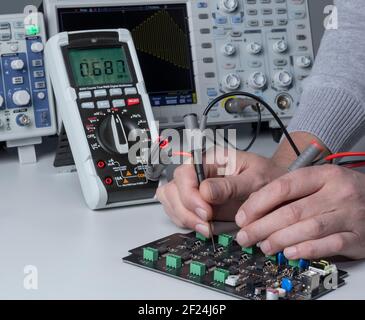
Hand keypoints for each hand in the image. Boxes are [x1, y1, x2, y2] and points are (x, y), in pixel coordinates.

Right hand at [156, 148, 286, 236]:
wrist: (276, 188)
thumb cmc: (268, 176)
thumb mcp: (256, 178)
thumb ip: (231, 185)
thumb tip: (205, 191)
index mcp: (211, 159)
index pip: (185, 172)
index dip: (190, 194)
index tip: (206, 211)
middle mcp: (199, 172)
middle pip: (173, 188)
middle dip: (186, 210)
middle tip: (206, 223)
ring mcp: (196, 188)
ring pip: (171, 200)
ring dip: (184, 218)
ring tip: (206, 228)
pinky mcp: (197, 203)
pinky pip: (178, 211)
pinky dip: (185, 222)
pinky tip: (202, 227)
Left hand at [236, 165, 364, 259]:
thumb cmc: (344, 191)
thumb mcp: (319, 181)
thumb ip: (290, 191)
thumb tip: (255, 206)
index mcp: (323, 175)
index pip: (284, 186)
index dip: (259, 203)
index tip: (243, 216)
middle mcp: (337, 193)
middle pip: (292, 211)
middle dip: (262, 226)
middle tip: (245, 236)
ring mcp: (349, 215)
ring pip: (308, 228)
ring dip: (280, 240)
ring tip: (263, 246)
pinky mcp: (358, 237)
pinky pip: (330, 245)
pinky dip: (307, 250)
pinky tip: (290, 253)